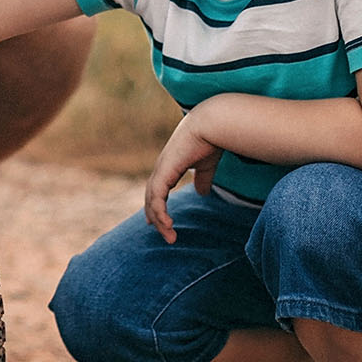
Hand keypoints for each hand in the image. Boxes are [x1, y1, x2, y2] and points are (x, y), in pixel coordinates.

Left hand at [143, 110, 221, 242]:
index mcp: (169, 166)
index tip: (157, 222)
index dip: (156, 206)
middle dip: (156, 217)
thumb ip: (203, 178)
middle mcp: (161, 168)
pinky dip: (160, 212)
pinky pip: (157, 197)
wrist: (210, 125)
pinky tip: (167, 224)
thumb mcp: (206, 166)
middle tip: (166, 234)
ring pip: (152, 201)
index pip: (157, 189)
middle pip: (151, 198)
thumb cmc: (210, 141)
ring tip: (170, 236)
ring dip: (160, 220)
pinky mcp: (164, 171)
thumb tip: (202, 193)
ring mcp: (161, 169)